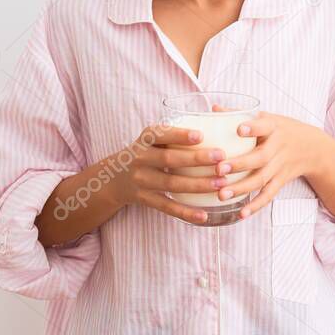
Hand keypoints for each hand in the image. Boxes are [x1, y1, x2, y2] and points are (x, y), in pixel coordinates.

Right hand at [115, 123, 230, 223]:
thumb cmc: (147, 153)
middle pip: (169, 159)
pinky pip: (167, 207)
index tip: (201, 135)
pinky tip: (204, 215)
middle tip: (221, 157)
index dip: (179, 135)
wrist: (113, 178)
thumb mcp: (152, 139)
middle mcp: (141, 158)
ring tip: (221, 183)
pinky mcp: (144, 199)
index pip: (160, 133)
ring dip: (197, 184)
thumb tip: (217, 119)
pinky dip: (185, 212)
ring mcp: (141, 180)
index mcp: (145, 140)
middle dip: (196, 159)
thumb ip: (176, 133)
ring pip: (171, 184)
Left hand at [210, 104, 324, 219]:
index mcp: (274, 128)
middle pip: (260, 157)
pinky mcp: (281, 181)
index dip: (253, 128)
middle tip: (219, 169)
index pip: (264, 126)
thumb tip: (213, 109)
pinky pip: (269, 195)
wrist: (314, 148)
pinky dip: (256, 205)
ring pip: (262, 179)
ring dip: (241, 188)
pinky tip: (241, 214)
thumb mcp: (268, 118)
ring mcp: (280, 166)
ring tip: (221, 194)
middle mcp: (278, 147)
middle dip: (239, 164)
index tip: (238, 129)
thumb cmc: (282, 130)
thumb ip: (240, 113)